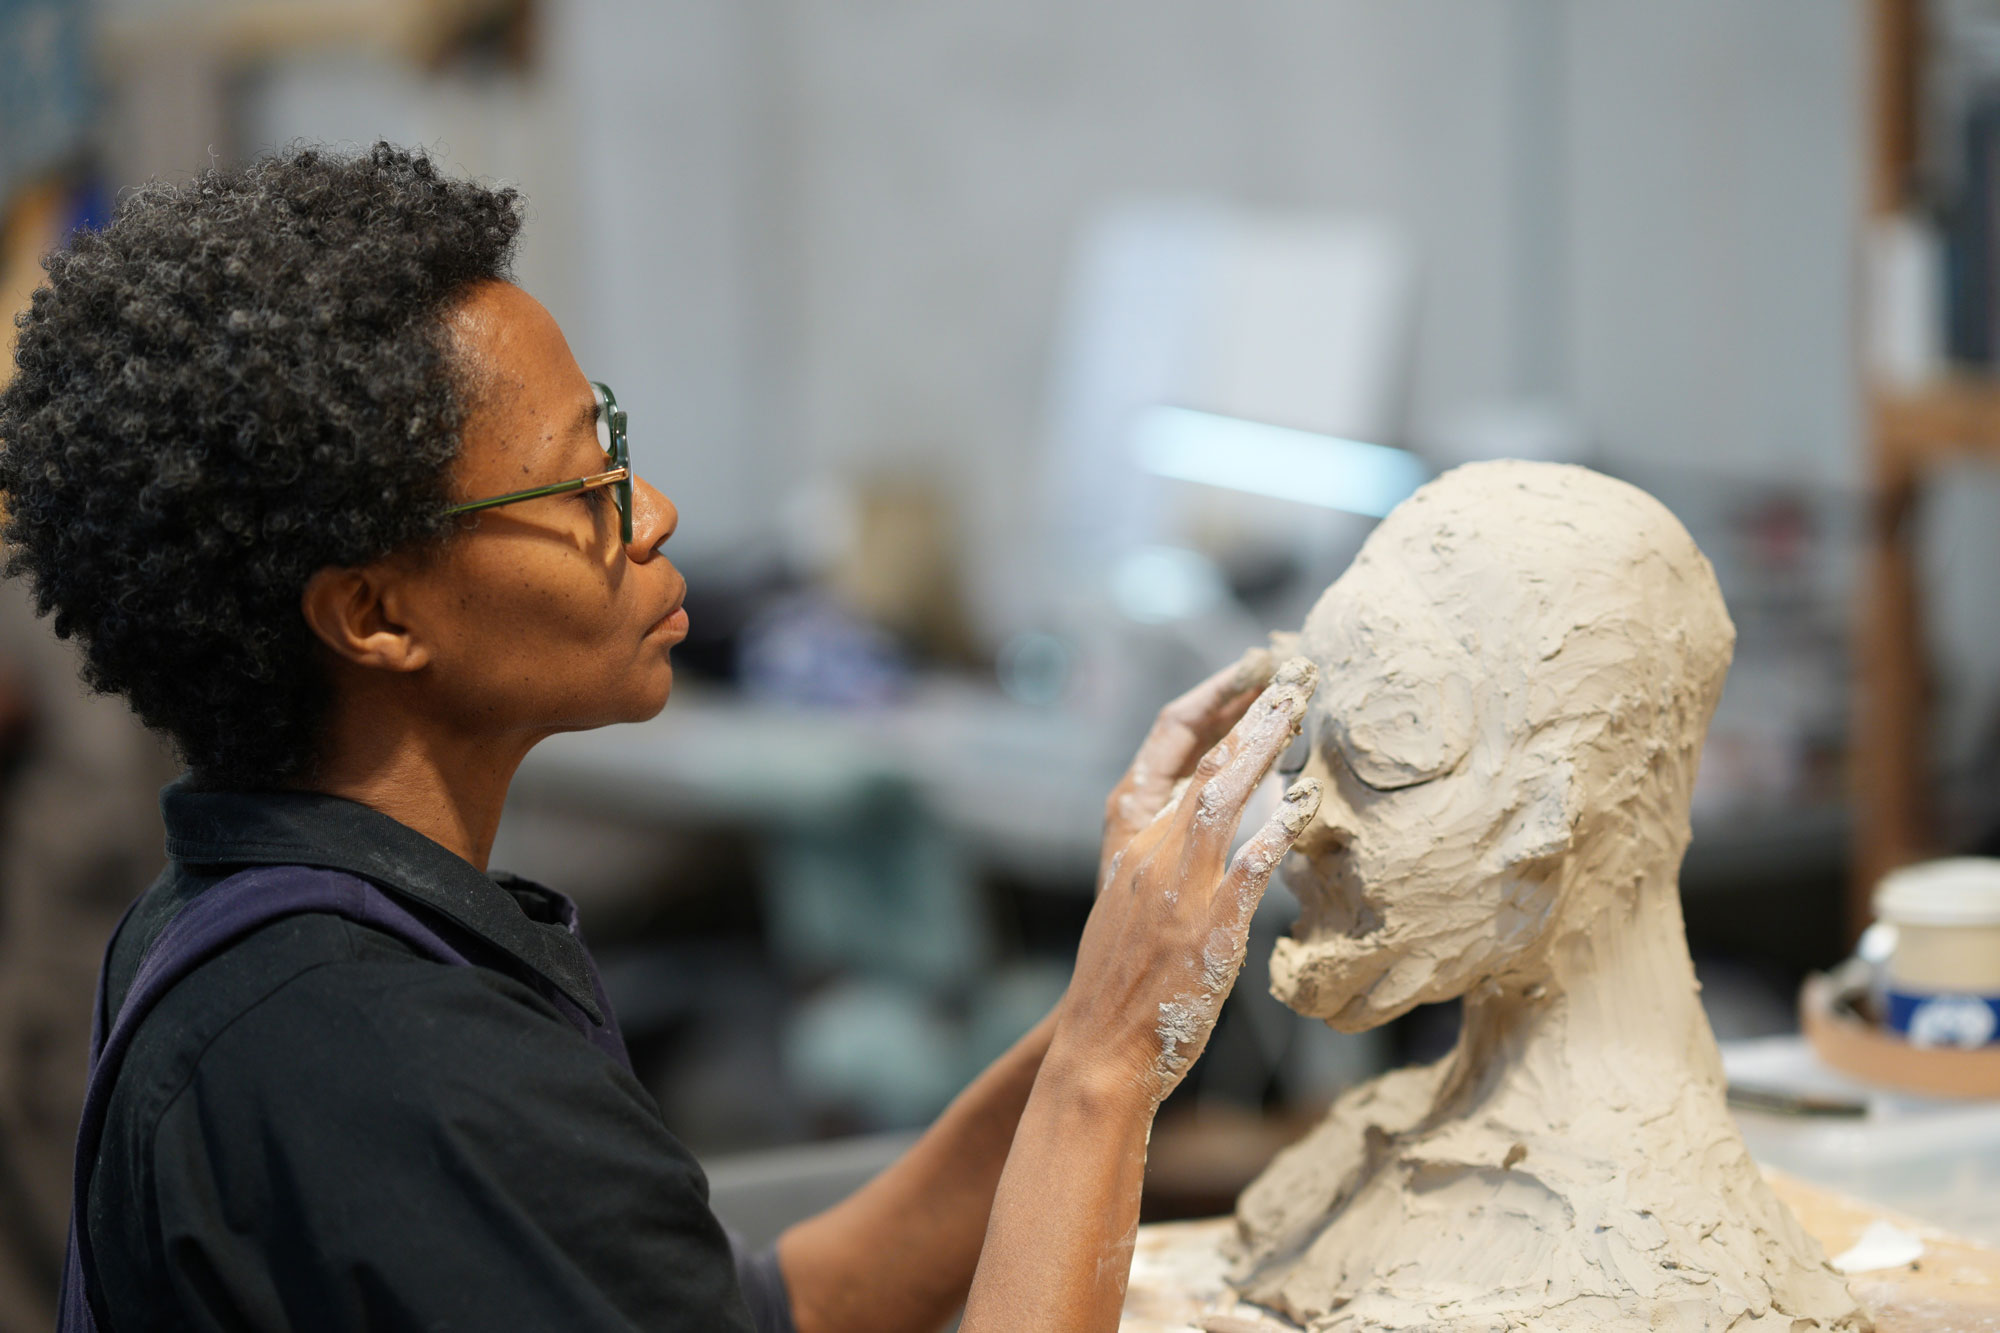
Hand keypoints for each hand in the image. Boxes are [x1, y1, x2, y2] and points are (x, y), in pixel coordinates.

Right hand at [1059, 656, 1321, 1105]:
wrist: (1099, 1046)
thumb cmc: (1120, 979)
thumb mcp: (1130, 896)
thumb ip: (1165, 851)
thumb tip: (1209, 812)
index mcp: (1126, 835)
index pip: (1167, 744)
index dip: (1211, 702)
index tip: (1250, 673)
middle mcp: (1150, 848)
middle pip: (1205, 757)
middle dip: (1252, 706)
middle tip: (1294, 666)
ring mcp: (1178, 885)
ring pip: (1223, 792)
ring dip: (1264, 742)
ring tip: (1301, 701)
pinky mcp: (1208, 926)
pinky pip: (1248, 866)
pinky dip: (1276, 829)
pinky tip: (1303, 802)